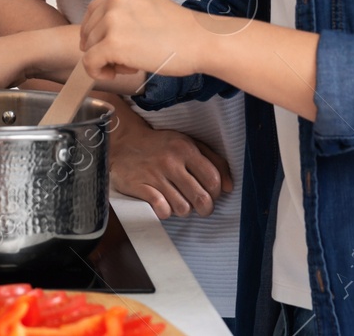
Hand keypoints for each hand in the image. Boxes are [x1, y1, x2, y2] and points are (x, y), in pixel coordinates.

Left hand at [81, 0, 208, 82]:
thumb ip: (126, 12)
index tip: (105, 43)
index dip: (97, 31)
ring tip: (130, 62)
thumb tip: (104, 31)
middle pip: (89, 29)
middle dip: (100, 46)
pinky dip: (97, 72)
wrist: (200, 41)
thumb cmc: (181, 30)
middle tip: (123, 57)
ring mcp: (112, 21)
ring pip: (89, 46)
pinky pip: (90, 62)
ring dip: (105, 59)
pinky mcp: (112, 43)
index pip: (95, 10)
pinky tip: (113, 73)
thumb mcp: (149, 6)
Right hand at [109, 114, 233, 218]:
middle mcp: (170, 162)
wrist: (124, 142)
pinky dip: (165, 212)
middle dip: (205, 208)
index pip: (212, 179)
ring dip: (183, 210)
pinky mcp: (138, 186)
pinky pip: (161, 210)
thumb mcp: (189, 144)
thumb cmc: (162, 145)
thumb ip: (213, 161)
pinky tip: (164, 204)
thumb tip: (228, 187)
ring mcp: (154, 175)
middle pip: (200, 198)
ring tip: (179, 202)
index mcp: (186, 149)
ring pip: (182, 208)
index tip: (212, 195)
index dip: (216, 193)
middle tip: (201, 208)